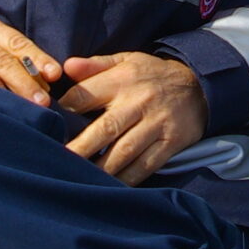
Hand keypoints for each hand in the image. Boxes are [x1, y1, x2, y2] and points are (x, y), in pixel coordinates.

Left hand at [57, 52, 206, 184]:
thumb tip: (65, 67)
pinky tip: (110, 188)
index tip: (47, 126)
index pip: (86, 95)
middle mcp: (139, 102)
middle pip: (105, 128)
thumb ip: (95, 65)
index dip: (65, 110)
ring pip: (124, 151)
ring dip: (101, 168)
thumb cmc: (152, 75)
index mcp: (123, 79)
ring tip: (78, 180)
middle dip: (79, 148)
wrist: (201, 86)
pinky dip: (127, 178)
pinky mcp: (171, 143)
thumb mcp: (127, 61)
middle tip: (56, 162)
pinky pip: (146, 165)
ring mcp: (157, 124)